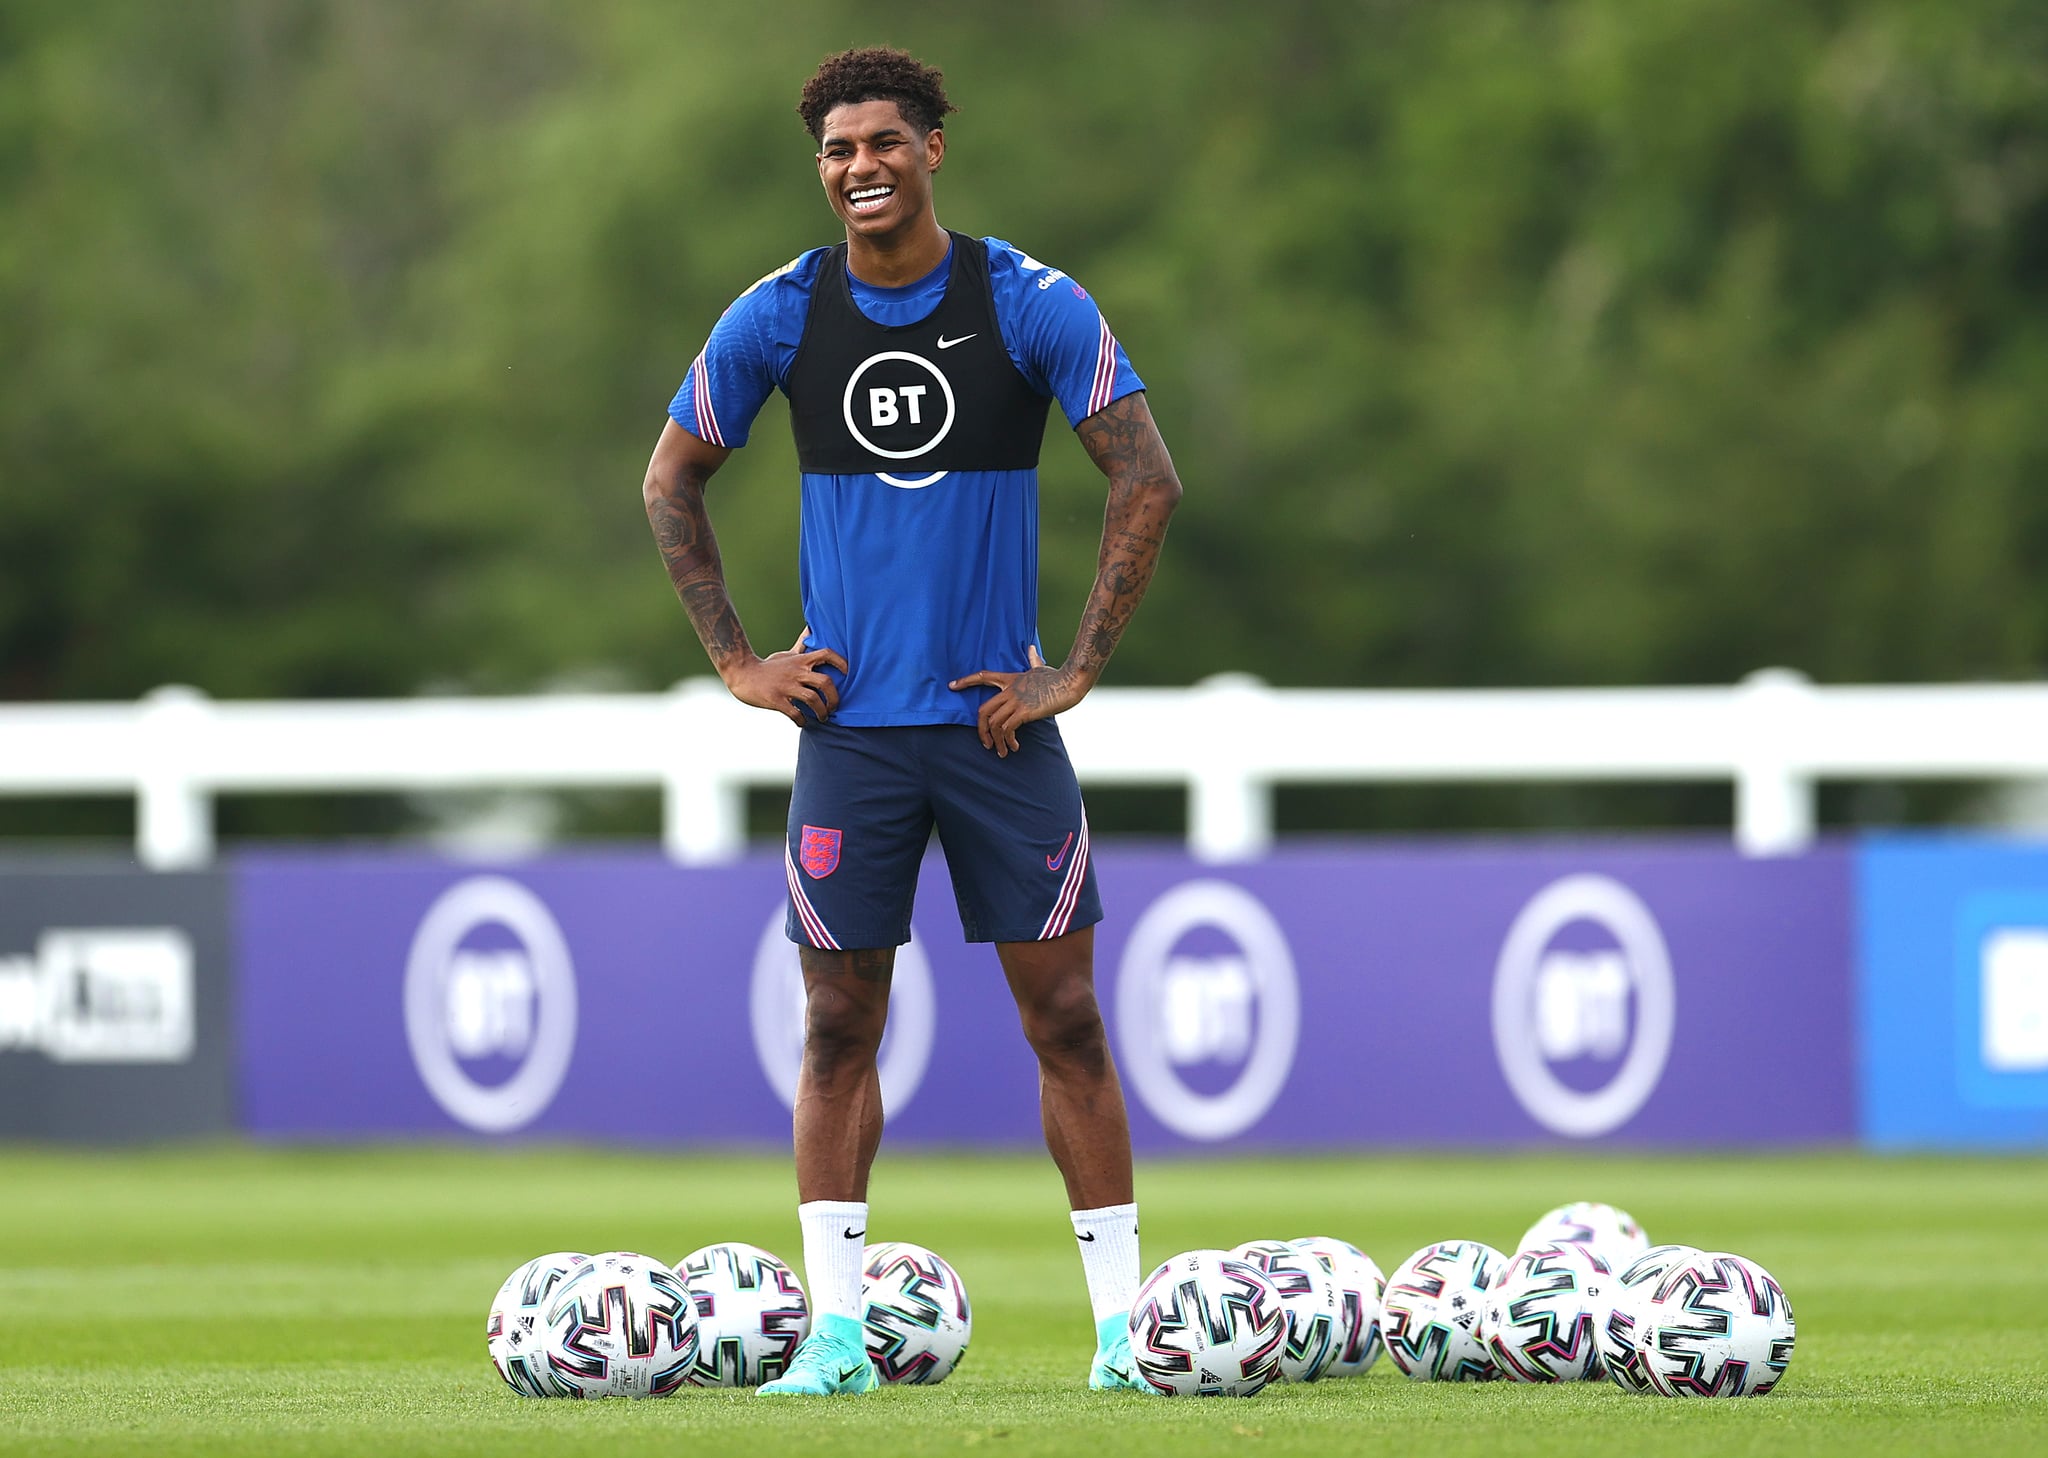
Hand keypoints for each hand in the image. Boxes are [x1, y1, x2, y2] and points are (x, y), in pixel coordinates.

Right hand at [726, 629, 848, 723]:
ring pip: (813, 700)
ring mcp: (786, 686)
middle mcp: (796, 672)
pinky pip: (795, 713)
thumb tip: (811, 629)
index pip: (826, 654)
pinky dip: (803, 720)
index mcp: (800, 661)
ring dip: (822, 712)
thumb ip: (802, 646)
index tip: (847, 672)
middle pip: (825, 682)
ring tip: (822, 718)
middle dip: (834, 698)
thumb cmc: (768, 666)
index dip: (841, 662)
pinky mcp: (776, 700)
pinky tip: (802, 722)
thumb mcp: (787, 654)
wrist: (742, 673)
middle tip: (833, 707)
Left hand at [947, 645, 1086, 756]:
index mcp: (1011, 678)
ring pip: (993, 723)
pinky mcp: (1025, 711)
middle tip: (986, 744)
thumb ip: (1033, 661)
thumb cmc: (1058, 676)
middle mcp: (1010, 690)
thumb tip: (1031, 650)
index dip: (966, 681)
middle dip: (981, 730)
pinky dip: (1008, 741)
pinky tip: (1015, 747)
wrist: (1071, 681)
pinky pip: (1007, 729)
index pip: (983, 676)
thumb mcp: (1041, 667)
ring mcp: (1017, 701)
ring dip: (996, 741)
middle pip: (983, 710)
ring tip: (1003, 751)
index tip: (952, 686)